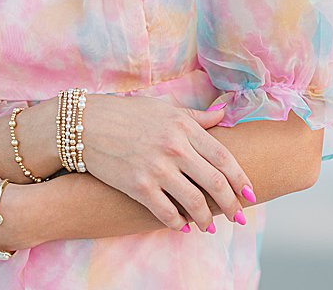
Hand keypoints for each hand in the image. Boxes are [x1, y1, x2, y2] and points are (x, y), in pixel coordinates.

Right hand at [82, 95, 252, 230]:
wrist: (82, 124)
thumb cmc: (122, 113)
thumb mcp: (160, 107)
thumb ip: (194, 115)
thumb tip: (223, 114)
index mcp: (182, 126)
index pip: (224, 158)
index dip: (242, 180)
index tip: (250, 194)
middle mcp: (174, 147)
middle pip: (216, 184)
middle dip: (232, 205)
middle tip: (238, 217)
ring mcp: (156, 168)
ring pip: (196, 203)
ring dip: (207, 219)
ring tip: (209, 226)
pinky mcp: (138, 186)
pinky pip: (168, 213)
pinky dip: (179, 224)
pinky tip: (182, 225)